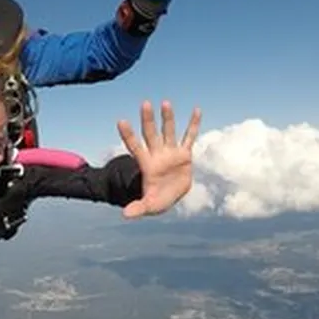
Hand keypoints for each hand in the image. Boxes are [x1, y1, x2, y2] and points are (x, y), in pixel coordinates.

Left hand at [116, 100, 200, 218]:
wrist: (170, 196)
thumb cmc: (156, 199)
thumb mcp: (149, 205)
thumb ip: (138, 208)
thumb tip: (126, 215)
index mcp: (147, 164)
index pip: (135, 146)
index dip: (128, 135)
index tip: (121, 121)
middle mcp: (157, 154)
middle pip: (151, 134)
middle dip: (148, 120)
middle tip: (144, 104)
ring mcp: (171, 152)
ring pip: (169, 131)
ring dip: (168, 118)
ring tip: (165, 102)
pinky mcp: (185, 154)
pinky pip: (190, 137)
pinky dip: (194, 124)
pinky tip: (197, 110)